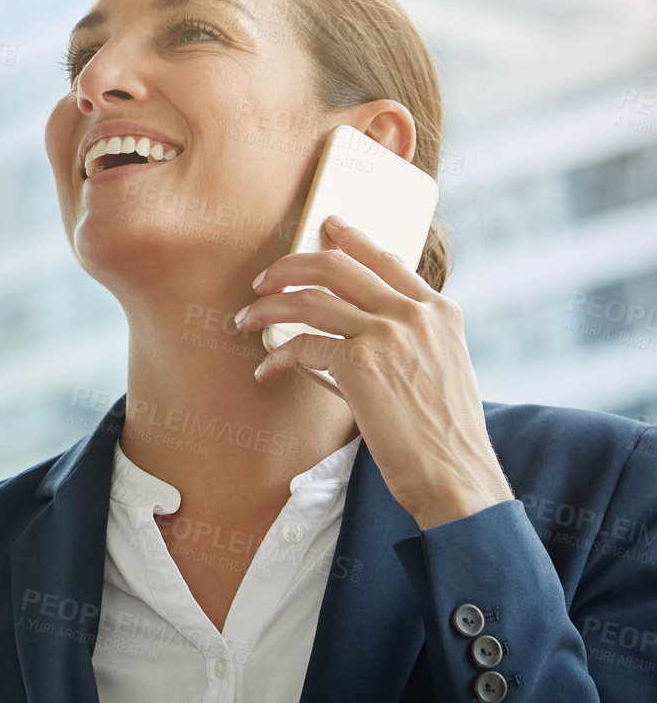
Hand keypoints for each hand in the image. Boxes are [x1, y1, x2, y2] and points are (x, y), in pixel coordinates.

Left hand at [234, 215, 515, 529]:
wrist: (457, 475)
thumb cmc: (443, 435)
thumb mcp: (441, 368)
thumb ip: (408, 337)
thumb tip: (349, 327)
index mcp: (439, 311)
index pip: (385, 258)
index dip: (351, 238)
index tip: (326, 227)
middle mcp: (415, 313)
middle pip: (336, 265)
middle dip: (289, 267)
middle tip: (262, 282)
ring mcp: (388, 334)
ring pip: (308, 299)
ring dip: (267, 309)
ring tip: (245, 321)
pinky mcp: (360, 362)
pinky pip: (301, 345)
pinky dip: (275, 358)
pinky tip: (265, 373)